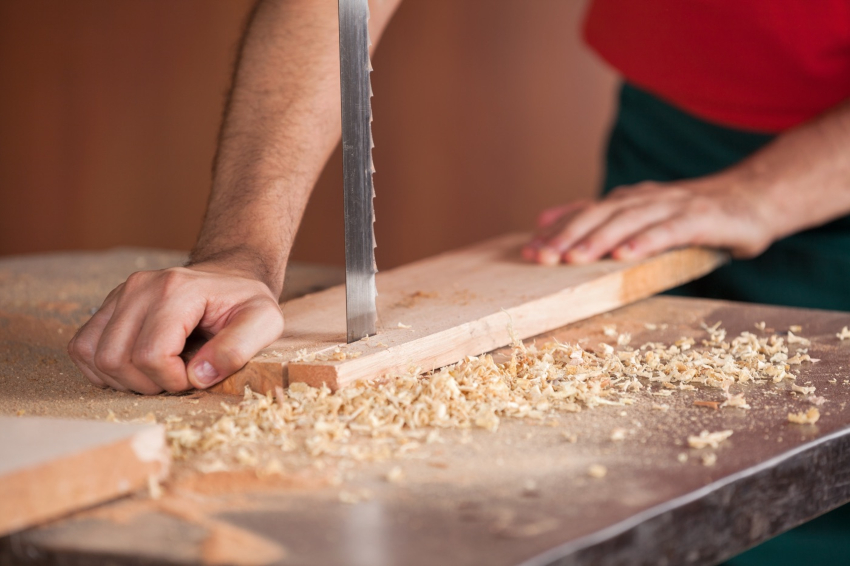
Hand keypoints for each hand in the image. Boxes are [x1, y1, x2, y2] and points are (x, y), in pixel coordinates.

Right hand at [68, 264, 283, 393]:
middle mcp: (140, 287)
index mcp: (176, 290)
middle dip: (148, 383)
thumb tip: (197, 376)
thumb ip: (238, 349)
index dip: (173, 379)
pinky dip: (104, 369)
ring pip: (94, 356)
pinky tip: (137, 368)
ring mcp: (120, 294)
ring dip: (125, 379)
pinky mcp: (109, 306)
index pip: (151, 354)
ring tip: (161, 371)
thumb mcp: (264, 322)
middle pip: (116, 359)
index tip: (198, 374)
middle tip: (179, 376)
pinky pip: (83, 348)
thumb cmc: (246, 302)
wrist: (231, 277)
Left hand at [522, 176, 775, 264]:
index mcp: (629, 200)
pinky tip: (626, 256)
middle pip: (600, 215)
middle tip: (542, 258)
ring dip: (600, 239)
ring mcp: (673, 206)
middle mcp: (645, 199)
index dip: (557, 232)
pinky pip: (670, 230)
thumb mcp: (640, 215)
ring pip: (630, 221)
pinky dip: (646, 242)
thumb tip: (544, 222)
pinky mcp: (701, 219)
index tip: (528, 252)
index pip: (585, 214)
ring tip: (575, 259)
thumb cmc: (692, 214)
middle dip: (569, 236)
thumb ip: (595, 218)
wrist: (754, 199)